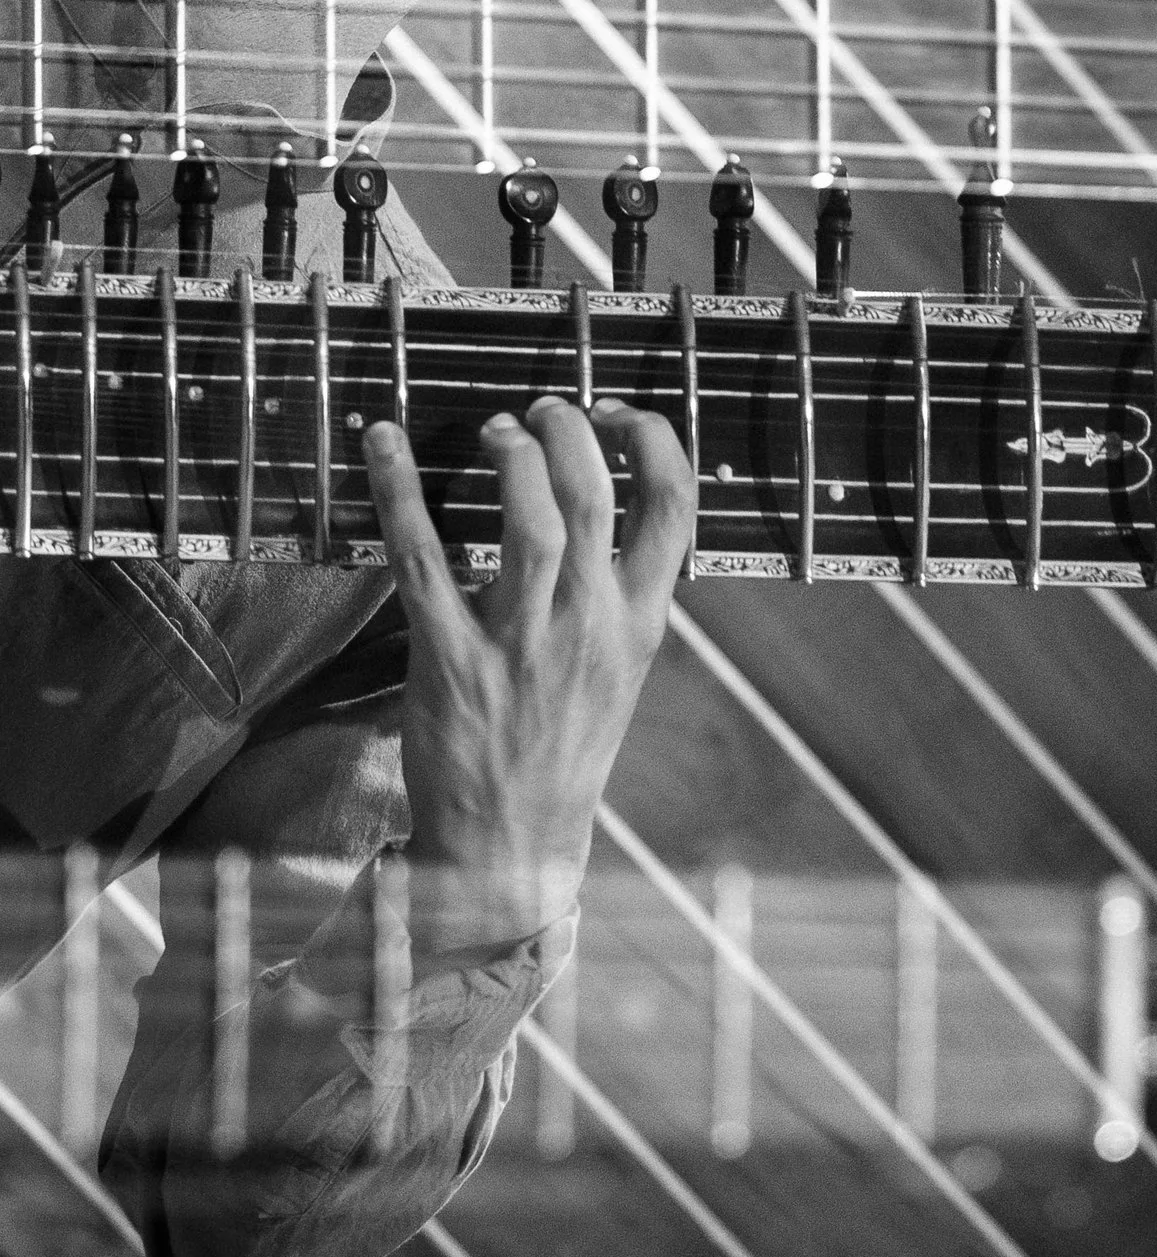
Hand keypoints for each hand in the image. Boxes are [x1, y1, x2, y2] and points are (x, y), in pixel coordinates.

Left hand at [362, 395, 693, 949]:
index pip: (675, 510)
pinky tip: (381, 443)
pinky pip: (423, 558)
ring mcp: (522, 642)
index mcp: (639, 623)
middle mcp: (590, 624)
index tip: (618, 413)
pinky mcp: (451, 660)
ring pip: (530, 520)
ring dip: (512, 457)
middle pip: (595, 497)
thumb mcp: (620, 671)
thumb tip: (603, 509)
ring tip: (496, 430)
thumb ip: (620, 595)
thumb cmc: (564, 748)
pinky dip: (400, 490)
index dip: (652, 441)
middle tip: (541, 410)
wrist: (512, 847)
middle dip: (570, 433)